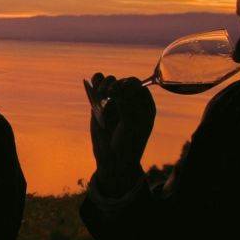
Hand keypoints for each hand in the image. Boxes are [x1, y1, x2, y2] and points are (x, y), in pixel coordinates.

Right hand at [86, 73, 155, 189]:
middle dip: (115, 84)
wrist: (113, 158)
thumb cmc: (128, 143)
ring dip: (104, 82)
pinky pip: (97, 87)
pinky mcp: (99, 104)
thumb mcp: (131, 125)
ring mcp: (114, 102)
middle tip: (109, 94)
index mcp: (144, 105)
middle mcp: (130, 101)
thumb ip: (125, 105)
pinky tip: (94, 86)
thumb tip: (116, 87)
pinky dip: (95, 83)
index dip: (129, 85)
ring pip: (109, 81)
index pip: (138, 85)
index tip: (122, 90)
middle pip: (122, 82)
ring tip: (101, 93)